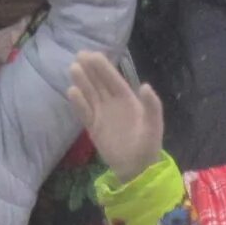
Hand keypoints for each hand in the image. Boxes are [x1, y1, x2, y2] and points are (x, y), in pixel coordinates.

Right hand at [68, 51, 167, 186]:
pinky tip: (71, 91)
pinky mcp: (93, 128)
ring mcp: (101, 115)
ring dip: (82, 82)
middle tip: (79, 54)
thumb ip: (152, 106)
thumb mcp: (154, 125)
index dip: (104, 67)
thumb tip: (145, 86)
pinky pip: (84, 113)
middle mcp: (112, 103)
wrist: (137, 169)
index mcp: (127, 99)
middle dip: (90, 69)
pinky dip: (78, 103)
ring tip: (73, 68)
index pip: (113, 79)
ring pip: (90, 94)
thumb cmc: (148, 146)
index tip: (93, 54)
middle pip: (99, 83)